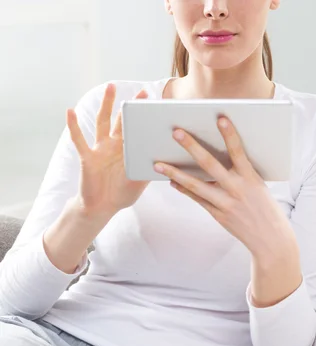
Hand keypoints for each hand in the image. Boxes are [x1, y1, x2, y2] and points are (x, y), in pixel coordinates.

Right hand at [67, 83, 150, 218]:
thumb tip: (164, 162)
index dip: (146, 121)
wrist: (101, 207)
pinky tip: (71, 111)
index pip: (138, 131)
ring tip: (111, 87)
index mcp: (128, 151)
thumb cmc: (121, 195)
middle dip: (132, 107)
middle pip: (123, 121)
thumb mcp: (140, 183)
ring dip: (106, 104)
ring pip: (102, 122)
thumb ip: (148, 171)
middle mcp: (114, 146)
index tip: (158, 108)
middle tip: (143, 92)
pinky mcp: (87, 157)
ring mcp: (100, 149)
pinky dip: (74, 126)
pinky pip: (79, 139)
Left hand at [154, 117, 296, 257]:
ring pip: (196, 185)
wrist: (271, 240)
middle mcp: (237, 190)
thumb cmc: (267, 210)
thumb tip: (222, 158)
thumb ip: (243, 173)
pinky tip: (173, 181)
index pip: (239, 152)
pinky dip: (184, 190)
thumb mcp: (260, 187)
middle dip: (192, 146)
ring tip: (158, 164)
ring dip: (175, 173)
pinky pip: (198, 200)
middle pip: (209, 165)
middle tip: (176, 132)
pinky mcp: (219, 215)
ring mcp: (226, 204)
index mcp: (251, 179)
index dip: (230, 135)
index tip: (220, 118)